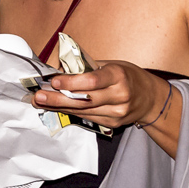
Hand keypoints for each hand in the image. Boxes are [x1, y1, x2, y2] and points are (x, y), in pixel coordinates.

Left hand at [32, 60, 171, 130]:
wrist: (150, 99)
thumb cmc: (128, 76)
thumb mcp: (113, 64)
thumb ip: (88, 67)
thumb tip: (59, 67)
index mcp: (119, 76)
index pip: (93, 81)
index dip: (72, 82)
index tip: (54, 81)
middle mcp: (120, 95)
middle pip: (84, 100)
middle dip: (58, 98)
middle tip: (38, 96)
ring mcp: (117, 112)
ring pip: (83, 111)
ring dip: (59, 106)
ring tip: (40, 102)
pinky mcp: (113, 123)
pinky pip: (87, 117)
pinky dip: (70, 112)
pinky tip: (57, 107)